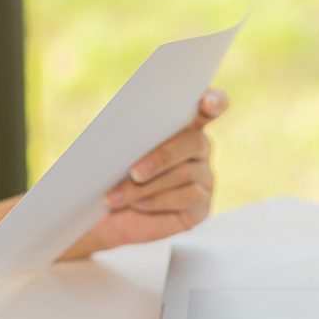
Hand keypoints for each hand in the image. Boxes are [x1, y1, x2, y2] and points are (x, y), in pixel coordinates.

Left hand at [64, 88, 228, 258]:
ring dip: (147, 186)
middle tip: (133, 172)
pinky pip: (188, 197)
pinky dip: (158, 200)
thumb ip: (129, 137)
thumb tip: (129, 131)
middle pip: (193, 142)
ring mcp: (204, 176)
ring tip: (116, 196)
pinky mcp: (202, 206)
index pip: (210, 106)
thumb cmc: (109, 178)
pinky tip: (137, 205)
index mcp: (181, 124)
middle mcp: (198, 148)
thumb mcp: (113, 153)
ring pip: (185, 173)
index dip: (214, 100)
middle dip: (161, 157)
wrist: (104, 218)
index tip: (207, 100)